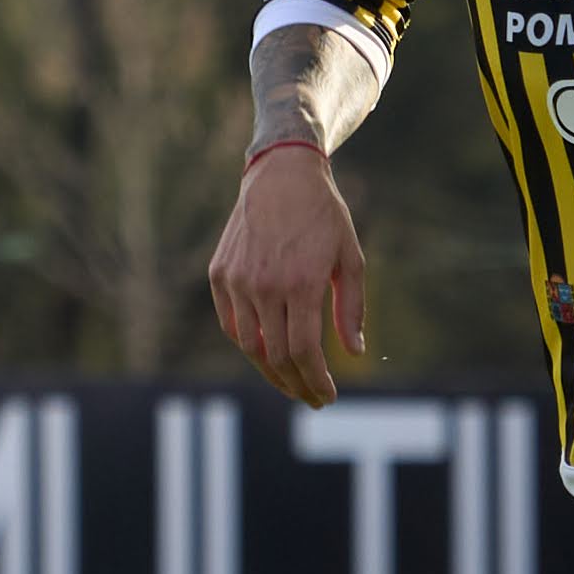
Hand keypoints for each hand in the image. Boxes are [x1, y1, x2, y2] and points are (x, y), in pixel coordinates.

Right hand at [208, 144, 370, 407]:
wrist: (281, 174)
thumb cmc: (323, 216)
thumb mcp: (351, 258)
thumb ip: (351, 308)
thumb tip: (354, 353)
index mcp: (300, 283)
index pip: (304, 352)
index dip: (315, 381)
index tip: (328, 396)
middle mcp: (263, 285)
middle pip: (276, 356)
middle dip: (296, 385)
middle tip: (312, 398)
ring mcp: (237, 280)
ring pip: (250, 346)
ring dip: (271, 372)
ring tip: (291, 382)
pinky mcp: (219, 274)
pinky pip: (231, 323)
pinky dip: (248, 344)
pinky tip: (266, 353)